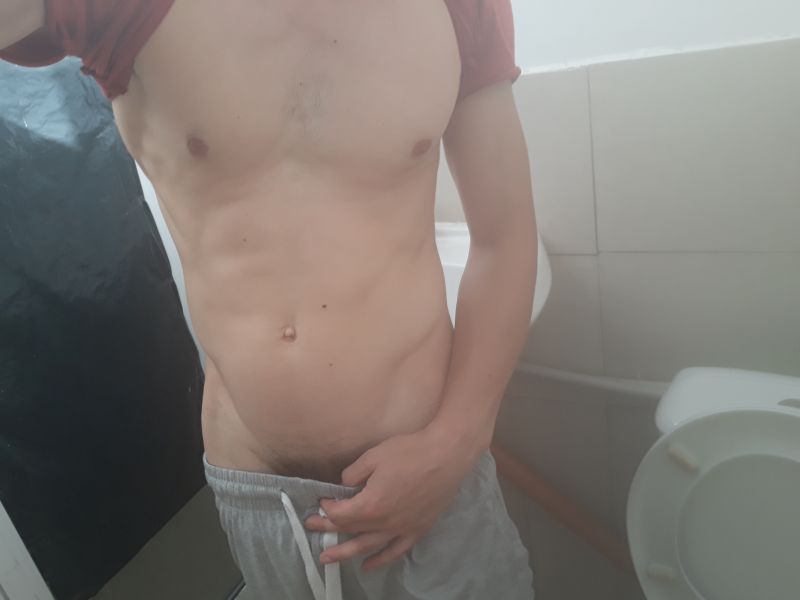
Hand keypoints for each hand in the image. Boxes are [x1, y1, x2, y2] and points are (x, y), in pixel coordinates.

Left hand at [303, 425, 478, 571]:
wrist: (447, 456)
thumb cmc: (409, 452)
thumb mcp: (373, 456)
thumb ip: (353, 473)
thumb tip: (346, 484)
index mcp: (370, 505)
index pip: (340, 513)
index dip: (327, 508)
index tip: (323, 500)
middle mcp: (383, 523)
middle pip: (350, 530)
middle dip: (328, 529)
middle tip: (311, 528)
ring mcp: (401, 529)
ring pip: (368, 547)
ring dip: (345, 553)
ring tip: (327, 559)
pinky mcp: (417, 530)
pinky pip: (395, 551)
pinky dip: (380, 560)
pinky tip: (368, 566)